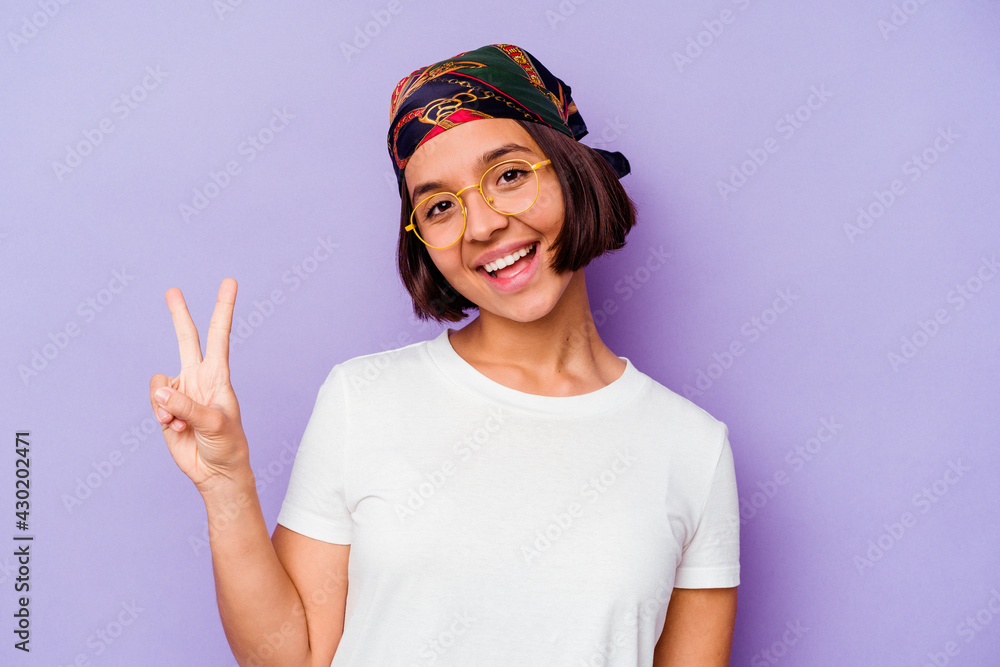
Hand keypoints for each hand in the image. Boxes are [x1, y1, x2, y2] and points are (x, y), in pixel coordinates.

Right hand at [150, 278, 249, 491]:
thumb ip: (187, 406)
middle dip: (178, 315)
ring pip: (160, 382)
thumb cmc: (227, 445)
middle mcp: (199, 378)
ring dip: (164, 402)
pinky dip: (159, 413)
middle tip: (172, 290)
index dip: (223, 308)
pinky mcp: (166, 408)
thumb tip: (162, 390)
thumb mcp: (215, 424)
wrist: (216, 470)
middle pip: (187, 339)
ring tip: (180, 422)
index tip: (229, 282)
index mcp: (218, 375)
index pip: (220, 335)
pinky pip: (154, 400)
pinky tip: (173, 427)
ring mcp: (181, 392)